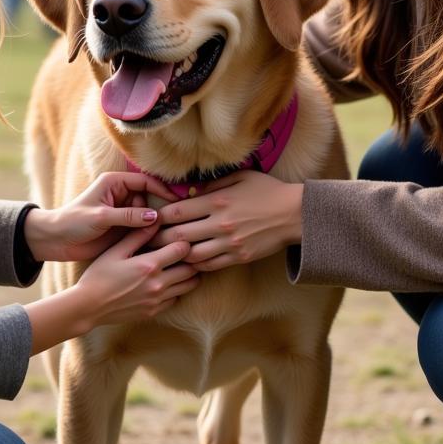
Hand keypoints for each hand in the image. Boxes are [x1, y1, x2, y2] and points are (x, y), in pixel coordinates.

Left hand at [23, 171, 175, 261]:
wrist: (56, 241)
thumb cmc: (73, 222)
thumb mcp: (101, 217)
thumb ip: (128, 216)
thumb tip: (155, 217)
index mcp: (114, 183)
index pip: (144, 181)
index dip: (161, 190)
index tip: (176, 202)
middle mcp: (121, 195)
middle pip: (150, 197)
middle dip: (161, 207)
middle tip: (175, 222)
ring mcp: (123, 212)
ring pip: (148, 214)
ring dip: (157, 222)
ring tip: (169, 233)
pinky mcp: (123, 228)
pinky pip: (142, 228)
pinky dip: (150, 233)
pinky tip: (160, 241)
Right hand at [75, 224, 199, 325]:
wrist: (88, 307)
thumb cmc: (98, 276)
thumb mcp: (116, 252)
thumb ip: (138, 236)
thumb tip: (156, 219)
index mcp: (149, 265)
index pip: (182, 249)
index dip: (183, 241)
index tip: (179, 237)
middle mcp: (158, 284)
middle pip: (191, 269)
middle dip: (191, 258)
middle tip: (185, 251)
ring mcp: (157, 301)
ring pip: (188, 286)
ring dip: (188, 275)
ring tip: (180, 265)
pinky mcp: (154, 312)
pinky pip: (176, 300)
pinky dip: (177, 290)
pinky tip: (167, 282)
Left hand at [151, 170, 303, 271]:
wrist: (295, 214)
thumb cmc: (267, 191)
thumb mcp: (240, 178)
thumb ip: (212, 185)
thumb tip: (188, 192)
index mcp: (217, 201)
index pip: (177, 211)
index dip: (159, 216)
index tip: (151, 218)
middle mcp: (220, 223)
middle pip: (179, 235)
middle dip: (159, 239)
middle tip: (147, 240)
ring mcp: (229, 243)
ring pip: (191, 255)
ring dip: (176, 254)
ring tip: (166, 253)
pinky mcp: (238, 257)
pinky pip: (210, 266)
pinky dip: (196, 265)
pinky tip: (189, 261)